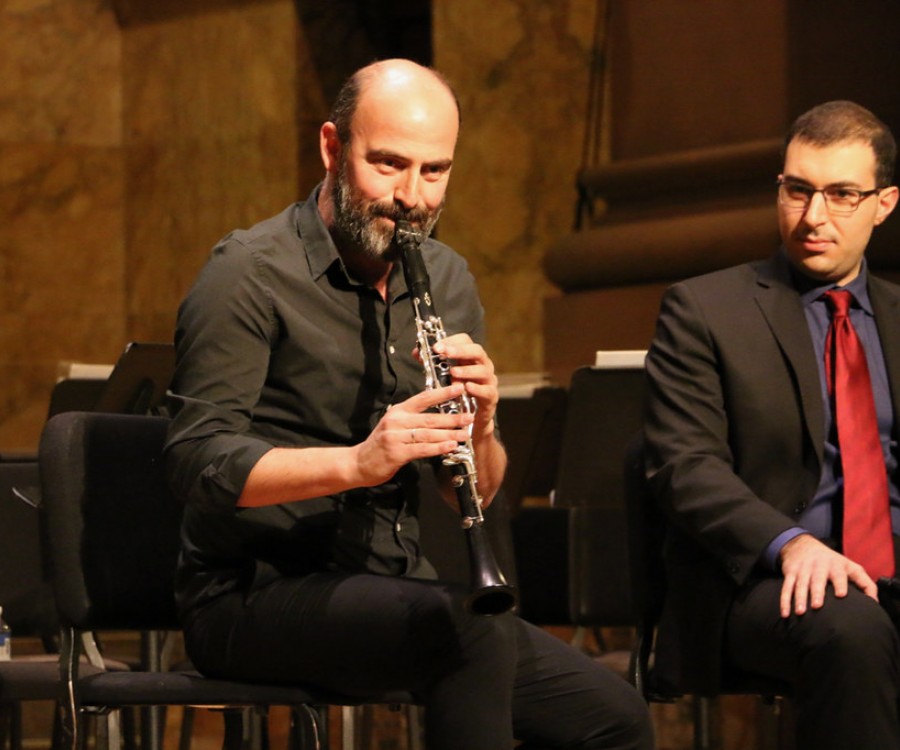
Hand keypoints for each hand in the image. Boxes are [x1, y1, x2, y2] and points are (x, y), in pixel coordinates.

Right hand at [352, 383, 474, 486]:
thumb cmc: (380, 444)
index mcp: (398, 411)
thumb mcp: (393, 424)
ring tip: (464, 434)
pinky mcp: (396, 453)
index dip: (442, 393)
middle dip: (452, 418)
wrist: (358, 463)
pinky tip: (450, 446)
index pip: (423, 398)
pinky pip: (422, 449)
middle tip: (469, 417)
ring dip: (449, 434)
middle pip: (430, 417)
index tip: (459, 388)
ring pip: (428, 434)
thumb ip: (412, 419)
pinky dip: (438, 448)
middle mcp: (396, 421)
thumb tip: (439, 416)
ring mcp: (395, 437)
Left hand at [430, 333, 499, 439]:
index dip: (452, 340)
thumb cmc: (458, 393)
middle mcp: (483, 366)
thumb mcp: (444, 376)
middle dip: (460, 351)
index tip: (437, 346)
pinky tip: (467, 387)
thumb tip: (416, 352)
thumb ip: (432, 364)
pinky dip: (477, 389)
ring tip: (453, 372)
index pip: (465, 341)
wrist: (470, 419)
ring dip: (467, 370)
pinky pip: (487, 391)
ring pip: (483, 370)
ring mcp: (489, 381)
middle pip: (477, 351)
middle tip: (445, 352)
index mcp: (471, 357)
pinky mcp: (491, 397)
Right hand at [778, 533, 877, 617]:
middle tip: (817, 606)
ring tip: (800, 612)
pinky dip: (784, 600)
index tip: (841, 595)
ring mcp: (803, 569)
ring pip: (800, 584)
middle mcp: (818, 566)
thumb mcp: (850, 566)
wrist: (802, 545)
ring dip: (798, 598)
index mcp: (835, 565)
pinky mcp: (790, 573)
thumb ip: (864, 583)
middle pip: (817, 579)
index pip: (839, 574)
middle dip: (816, 592)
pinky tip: (785, 613)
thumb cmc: (832, 562)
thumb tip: (874, 602)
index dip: (840, 583)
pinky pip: (786, 587)